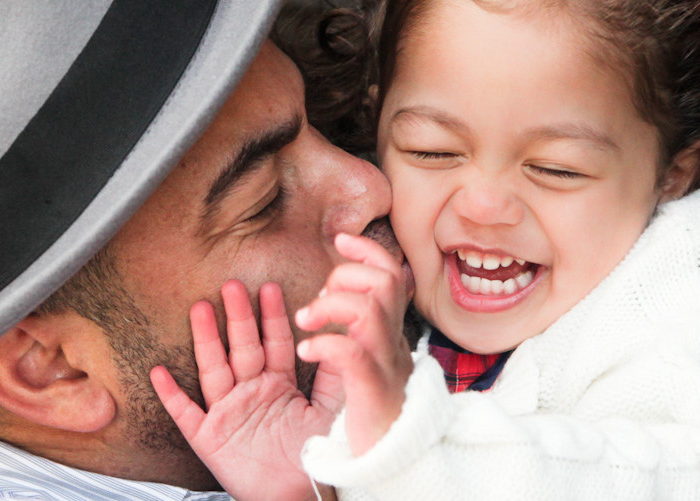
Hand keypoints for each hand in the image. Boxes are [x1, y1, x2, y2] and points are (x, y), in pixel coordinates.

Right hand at [151, 280, 342, 500]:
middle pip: (242, 348)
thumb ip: (333, 376)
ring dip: (206, 340)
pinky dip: (172, 395)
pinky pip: (186, 413)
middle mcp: (251, 393)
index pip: (275, 344)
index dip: (273, 317)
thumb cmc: (315, 458)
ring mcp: (228, 413)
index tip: (270, 287)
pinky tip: (159, 372)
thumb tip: (340, 337)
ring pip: (214, 369)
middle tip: (232, 285)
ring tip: (200, 309)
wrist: (300, 496)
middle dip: (238, 317)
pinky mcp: (210, 438)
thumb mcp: (329, 411)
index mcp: (279, 386)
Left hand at [295, 233, 413, 455]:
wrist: (395, 459)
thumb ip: (362, 325)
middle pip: (383, 282)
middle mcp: (392, 342)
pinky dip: (326, 343)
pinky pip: (352, 354)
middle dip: (345, 276)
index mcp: (390, 331)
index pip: (389, 273)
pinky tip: (307, 351)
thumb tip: (339, 291)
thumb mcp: (374, 358)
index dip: (366, 250)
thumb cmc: (375, 409)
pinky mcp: (370, 391)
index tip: (340, 240)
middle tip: (318, 301)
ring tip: (305, 321)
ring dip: (332, 306)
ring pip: (368, 310)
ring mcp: (384, 365)